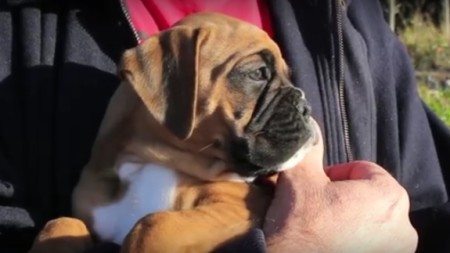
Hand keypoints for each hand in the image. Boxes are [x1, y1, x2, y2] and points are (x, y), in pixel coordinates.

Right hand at [263, 128, 417, 252]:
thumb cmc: (302, 224)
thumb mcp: (301, 178)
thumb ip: (309, 147)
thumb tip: (308, 124)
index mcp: (389, 196)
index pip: (362, 169)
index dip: (335, 174)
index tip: (317, 187)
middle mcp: (404, 225)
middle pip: (368, 194)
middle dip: (343, 195)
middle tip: (318, 204)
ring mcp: (397, 249)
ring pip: (370, 218)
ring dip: (349, 215)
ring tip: (323, 223)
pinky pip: (372, 239)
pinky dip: (355, 236)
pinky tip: (332, 240)